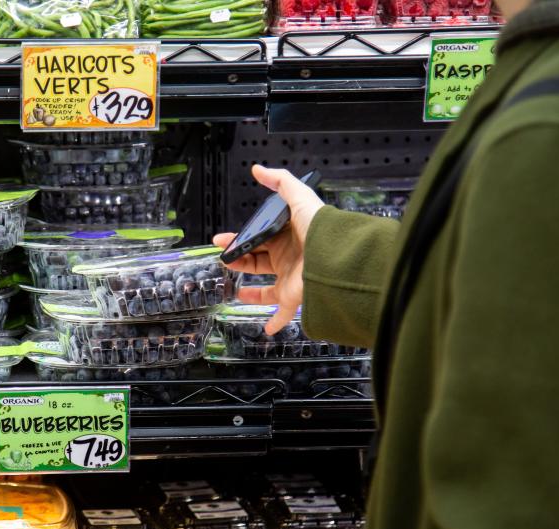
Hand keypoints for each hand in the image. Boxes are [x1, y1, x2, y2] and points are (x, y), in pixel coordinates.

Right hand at [213, 164, 323, 334]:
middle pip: (258, 261)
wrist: (335, 256)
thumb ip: (279, 181)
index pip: (259, 237)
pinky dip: (275, 322)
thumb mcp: (299, 197)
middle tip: (223, 257)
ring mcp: (291, 279)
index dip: (240, 238)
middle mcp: (290, 258)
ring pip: (267, 289)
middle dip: (240, 259)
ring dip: (253, 292)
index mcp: (289, 236)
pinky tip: (266, 328)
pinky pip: (284, 314)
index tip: (222, 240)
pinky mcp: (293, 297)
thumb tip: (258, 169)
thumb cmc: (320, 227)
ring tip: (236, 289)